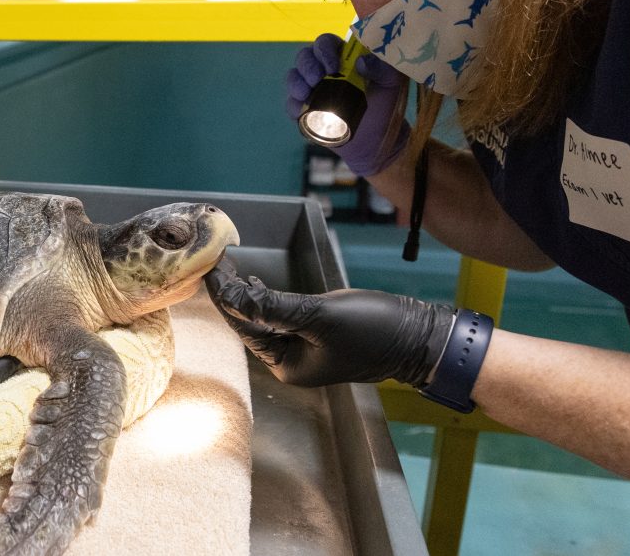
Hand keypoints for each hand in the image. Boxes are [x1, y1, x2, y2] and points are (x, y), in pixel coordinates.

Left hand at [204, 258, 453, 387]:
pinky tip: (256, 285)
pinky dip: (267, 300)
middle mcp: (290, 363)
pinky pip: (281, 318)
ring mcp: (304, 351)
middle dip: (232, 295)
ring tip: (231, 269)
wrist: (419, 337)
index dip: (225, 297)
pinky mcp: (316, 338)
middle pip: (249, 324)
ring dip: (247, 295)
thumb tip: (233, 299)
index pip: (244, 326)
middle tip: (217, 263)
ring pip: (264, 320)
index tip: (211, 270)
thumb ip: (274, 308)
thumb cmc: (373, 328)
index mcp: (286, 366)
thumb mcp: (319, 316)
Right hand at [285, 33, 410, 175]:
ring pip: (293, 77)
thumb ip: (382, 67)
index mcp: (341, 57)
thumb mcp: (391, 83)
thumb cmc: (384, 104)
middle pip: (305, 57)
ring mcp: (311, 90)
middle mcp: (322, 70)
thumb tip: (362, 62)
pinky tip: (300, 110)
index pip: (325, 43)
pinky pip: (291, 104)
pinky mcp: (304, 111)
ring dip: (295, 82)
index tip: (333, 66)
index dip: (324, 50)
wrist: (377, 138)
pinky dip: (293, 106)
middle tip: (316, 79)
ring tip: (304, 93)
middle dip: (307, 66)